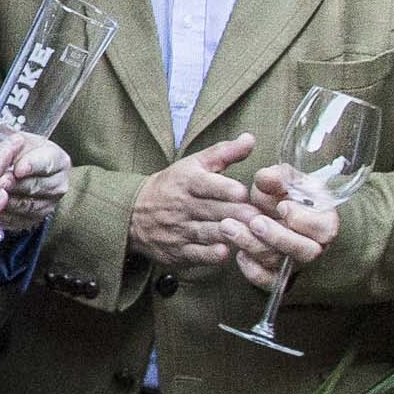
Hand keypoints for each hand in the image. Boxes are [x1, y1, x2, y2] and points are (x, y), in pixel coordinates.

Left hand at [0, 107, 69, 224]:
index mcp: (55, 157)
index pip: (49, 162)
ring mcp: (47, 203)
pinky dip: (6, 215)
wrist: (4, 169)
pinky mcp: (34, 219)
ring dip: (9, 202)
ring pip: (29, 206)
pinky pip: (21, 220)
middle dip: (17, 185)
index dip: (33, 165)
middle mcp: (57, 182)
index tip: (18, 167)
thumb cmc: (4, 145)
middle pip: (38, 187)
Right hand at [123, 133, 264, 272]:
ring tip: (253, 235)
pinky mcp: (178, 251)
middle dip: (238, 214)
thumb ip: (224, 152)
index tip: (244, 192)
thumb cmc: (172, 185)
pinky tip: (225, 252)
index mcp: (187, 181)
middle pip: (214, 210)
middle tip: (261, 217)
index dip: (226, 189)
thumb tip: (250, 138)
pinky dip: (211, 254)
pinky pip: (196, 254)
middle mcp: (183, 206)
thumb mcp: (193, 164)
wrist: (132, 213)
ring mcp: (179, 230)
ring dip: (230, 234)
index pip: (207, 184)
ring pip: (208, 232)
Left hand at [225, 161, 348, 293]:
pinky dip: (252, 271)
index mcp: (324, 221)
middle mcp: (314, 246)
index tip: (282, 206)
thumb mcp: (283, 180)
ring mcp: (295, 263)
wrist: (274, 212)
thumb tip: (266, 178)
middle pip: (305, 251)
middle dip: (278, 237)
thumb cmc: (285, 194)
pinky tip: (239, 255)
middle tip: (254, 222)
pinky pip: (268, 282)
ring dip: (252, 245)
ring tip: (228, 226)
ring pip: (279, 263)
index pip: (323, 228)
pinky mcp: (277, 276)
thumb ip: (277, 177)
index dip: (303, 219)